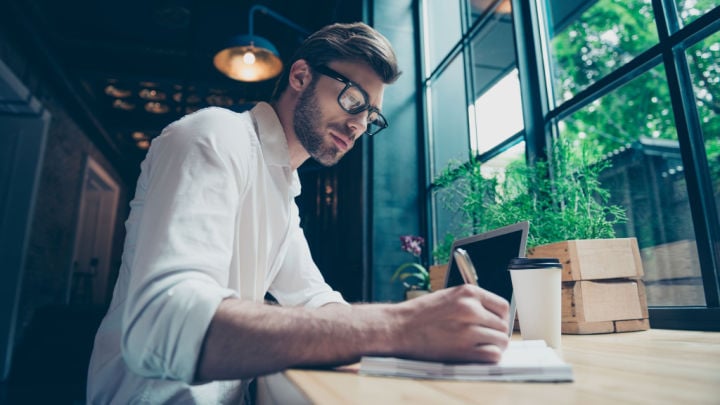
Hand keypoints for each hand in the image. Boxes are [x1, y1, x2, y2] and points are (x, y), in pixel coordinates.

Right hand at [392, 284, 509, 362]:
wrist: (399, 327)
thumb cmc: (420, 313)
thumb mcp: (448, 296)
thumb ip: (471, 303)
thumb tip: (492, 315)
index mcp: (468, 293)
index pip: (502, 306)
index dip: (500, 317)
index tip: (494, 323)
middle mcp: (470, 309)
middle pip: (503, 325)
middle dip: (496, 333)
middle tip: (485, 338)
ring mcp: (468, 330)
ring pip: (501, 341)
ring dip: (494, 346)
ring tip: (481, 346)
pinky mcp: (463, 350)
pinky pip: (493, 355)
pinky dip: (490, 357)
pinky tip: (479, 354)